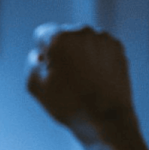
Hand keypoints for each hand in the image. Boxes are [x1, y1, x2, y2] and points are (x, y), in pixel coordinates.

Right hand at [27, 24, 138, 142]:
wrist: (107, 118)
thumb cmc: (70, 105)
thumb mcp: (36, 88)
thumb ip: (31, 64)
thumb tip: (39, 54)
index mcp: (59, 38)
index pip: (42, 35)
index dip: (43, 55)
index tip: (51, 72)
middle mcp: (82, 31)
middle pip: (64, 36)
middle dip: (63, 53)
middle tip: (68, 79)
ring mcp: (102, 38)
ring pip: (83, 41)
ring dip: (80, 55)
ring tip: (84, 80)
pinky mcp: (117, 47)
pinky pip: (99, 47)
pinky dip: (96, 59)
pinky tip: (96, 78)